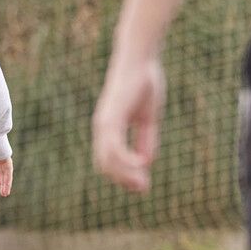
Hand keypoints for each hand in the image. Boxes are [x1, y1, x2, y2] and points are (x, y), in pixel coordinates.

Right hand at [0, 156, 13, 196]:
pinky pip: (8, 170)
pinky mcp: (6, 158)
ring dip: (6, 184)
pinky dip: (7, 179)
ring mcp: (4, 157)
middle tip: (3, 192)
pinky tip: (7, 187)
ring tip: (5, 194)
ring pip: (6, 173)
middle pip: (4, 172)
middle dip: (3, 182)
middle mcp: (1, 156)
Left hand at [91, 55, 163, 192]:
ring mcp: (105, 123)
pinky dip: (126, 160)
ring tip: (142, 183)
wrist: (140, 60)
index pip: (109, 160)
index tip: (143, 184)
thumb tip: (146, 162)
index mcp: (109, 128)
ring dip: (125, 174)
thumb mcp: (148, 119)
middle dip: (124, 179)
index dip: (124, 175)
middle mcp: (103, 128)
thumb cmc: (144, 85)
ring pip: (107, 159)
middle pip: (105, 165)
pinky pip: (114, 146)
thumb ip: (146, 139)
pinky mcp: (111, 117)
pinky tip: (141, 165)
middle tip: (143, 189)